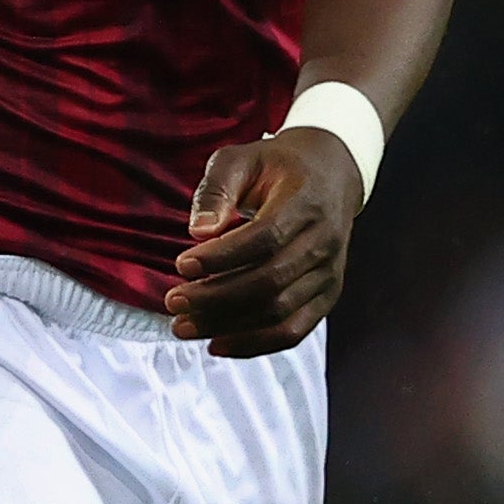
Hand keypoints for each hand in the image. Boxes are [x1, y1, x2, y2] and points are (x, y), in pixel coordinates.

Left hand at [170, 127, 363, 355]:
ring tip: (182, 326)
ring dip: (229, 326)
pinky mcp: (327, 294)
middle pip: (270, 282)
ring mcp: (330, 273)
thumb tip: (198, 231)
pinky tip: (217, 345)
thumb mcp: (241, 159)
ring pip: (281, 312)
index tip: (180, 265)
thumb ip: (217, 189)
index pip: (265, 239)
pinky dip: (257, 344)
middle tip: (171, 301)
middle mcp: (324, 243)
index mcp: (305, 205)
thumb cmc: (275, 166)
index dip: (221, 257)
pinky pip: (296, 330)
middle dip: (215, 298)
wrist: (332, 174)